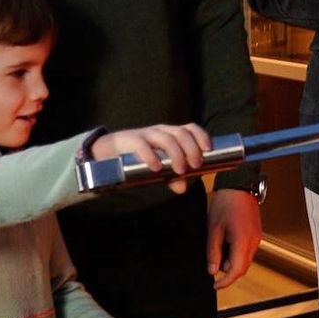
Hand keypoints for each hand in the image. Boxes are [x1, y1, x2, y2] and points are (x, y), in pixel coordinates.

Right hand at [92, 123, 212, 193]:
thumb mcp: (159, 166)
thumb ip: (171, 177)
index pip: (190, 128)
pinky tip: (157, 168)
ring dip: (176, 154)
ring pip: (166, 138)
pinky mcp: (131, 140)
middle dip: (192, 149)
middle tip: (195, 165)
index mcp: (171, 134)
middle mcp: (161, 131)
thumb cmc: (140, 156)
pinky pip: (142, 145)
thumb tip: (182, 189)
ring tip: (180, 170)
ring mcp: (146, 134)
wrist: (110, 150)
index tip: (208, 150)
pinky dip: (151, 156)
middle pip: (181, 133)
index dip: (201, 136)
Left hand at [208, 189, 261, 287]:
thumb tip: (212, 270)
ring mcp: (256, 238)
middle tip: (213, 265)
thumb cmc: (226, 203)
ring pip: (245, 260)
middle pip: (242, 268)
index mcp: (243, 241)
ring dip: (232, 261)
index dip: (225, 282)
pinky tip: (226, 243)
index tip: (215, 285)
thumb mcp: (214, 228)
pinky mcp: (255, 234)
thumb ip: (213, 251)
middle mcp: (253, 242)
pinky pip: (247, 251)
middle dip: (228, 271)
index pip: (237, 270)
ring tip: (218, 248)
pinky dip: (236, 253)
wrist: (240, 186)